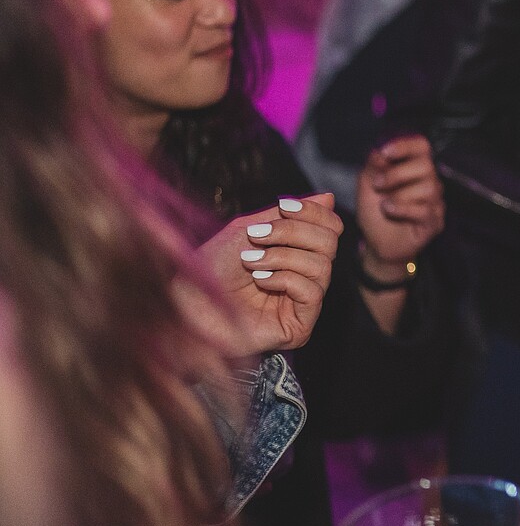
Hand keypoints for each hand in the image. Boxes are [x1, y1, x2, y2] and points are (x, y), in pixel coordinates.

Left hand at [187, 194, 342, 358]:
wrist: (183, 306)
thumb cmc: (208, 270)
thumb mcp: (246, 230)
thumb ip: (286, 215)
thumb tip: (328, 197)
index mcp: (296, 254)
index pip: (330, 228)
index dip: (314, 213)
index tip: (284, 206)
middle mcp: (304, 278)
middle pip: (330, 243)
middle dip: (293, 232)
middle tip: (258, 236)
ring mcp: (302, 304)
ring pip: (322, 266)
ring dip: (283, 257)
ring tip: (252, 262)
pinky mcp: (299, 327)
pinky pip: (312, 292)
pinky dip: (284, 280)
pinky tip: (260, 282)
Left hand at [356, 136, 444, 270]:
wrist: (376, 244)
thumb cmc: (375, 213)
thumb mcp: (367, 186)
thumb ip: (373, 167)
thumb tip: (378, 151)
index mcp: (413, 168)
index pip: (421, 146)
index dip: (406, 145)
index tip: (386, 152)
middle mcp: (428, 182)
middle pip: (426, 166)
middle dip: (398, 174)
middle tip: (378, 184)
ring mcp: (434, 202)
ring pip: (427, 188)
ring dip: (399, 195)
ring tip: (384, 204)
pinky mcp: (434, 222)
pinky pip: (424, 210)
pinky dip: (402, 209)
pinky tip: (389, 210)